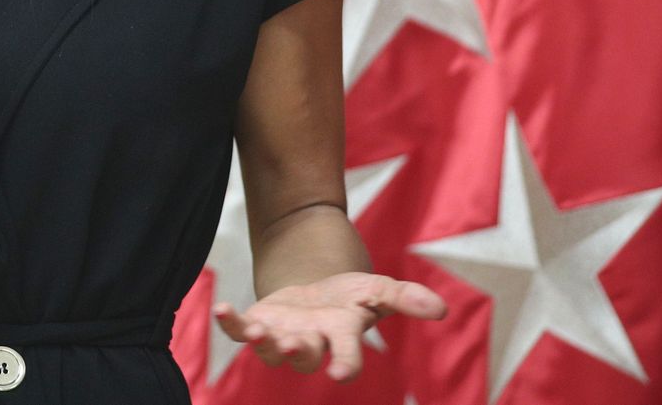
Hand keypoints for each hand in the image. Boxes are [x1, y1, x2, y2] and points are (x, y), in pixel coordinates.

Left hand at [214, 271, 445, 381]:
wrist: (315, 292)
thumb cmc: (350, 298)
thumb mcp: (377, 289)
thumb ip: (405, 298)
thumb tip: (440, 309)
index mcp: (341, 335)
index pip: (347, 355)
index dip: (346, 364)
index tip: (343, 373)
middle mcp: (311, 342)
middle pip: (305, 355)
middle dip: (299, 350)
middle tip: (296, 343)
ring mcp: (282, 336)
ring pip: (272, 351)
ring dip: (263, 343)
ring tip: (258, 333)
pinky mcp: (258, 323)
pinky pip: (240, 329)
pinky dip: (230, 322)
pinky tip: (221, 310)